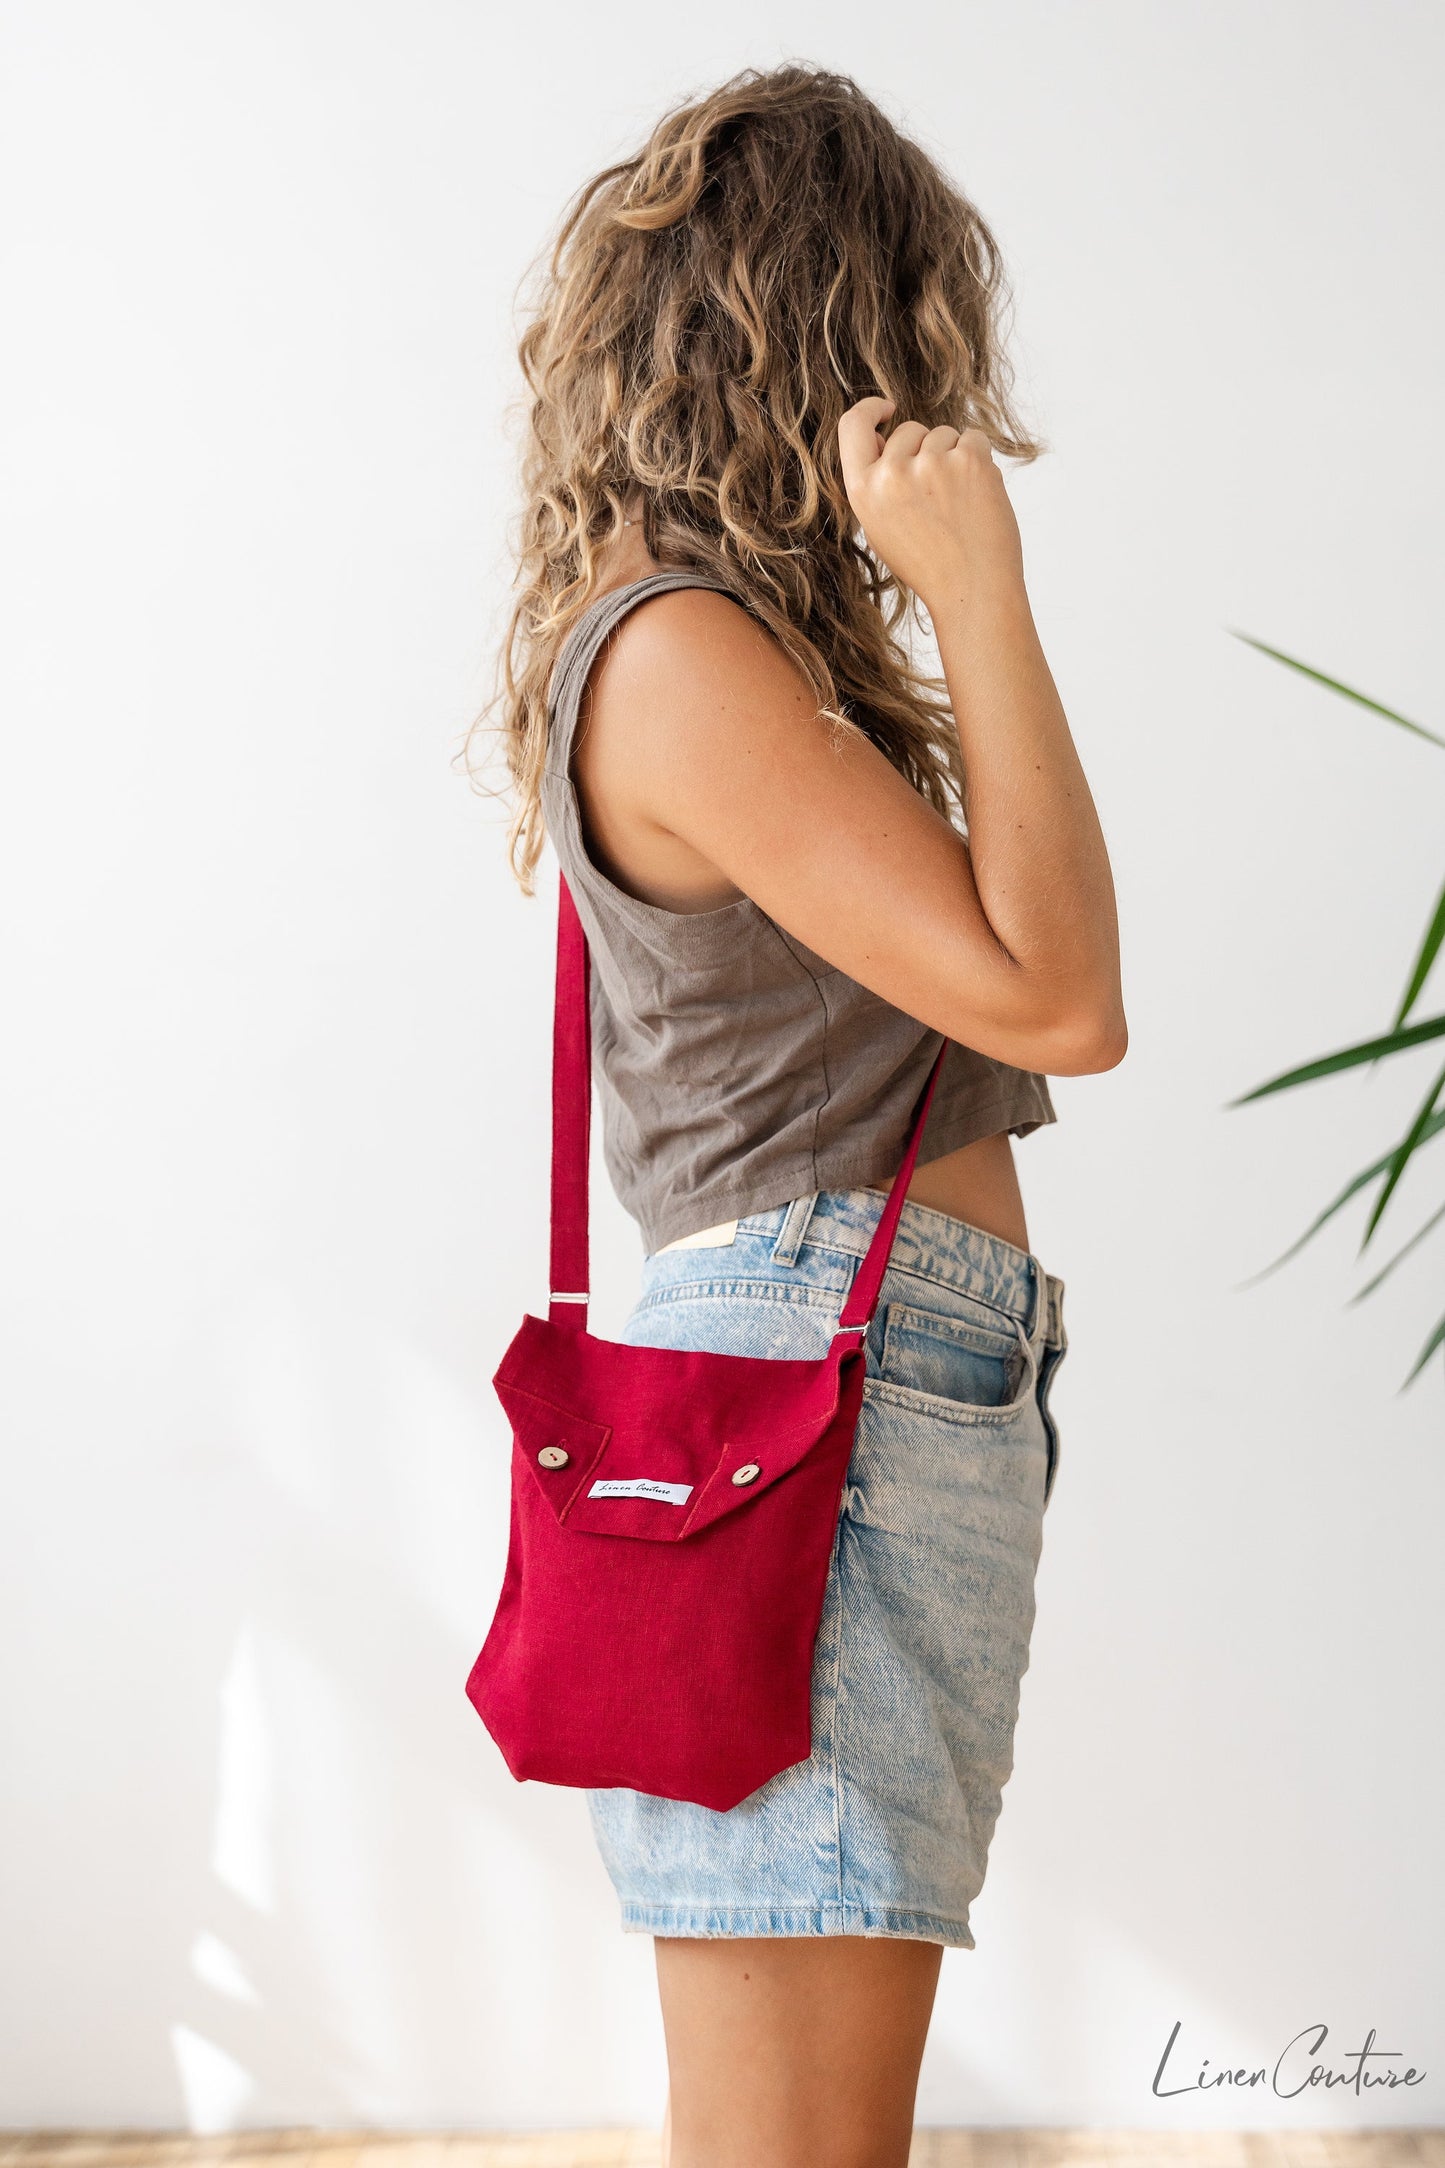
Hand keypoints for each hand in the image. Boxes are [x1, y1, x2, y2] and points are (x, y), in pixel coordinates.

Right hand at [836, 395, 1025, 618]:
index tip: (886, 407)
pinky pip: (973, 438)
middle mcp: (891, 473)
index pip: (852, 426)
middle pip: (908, 430)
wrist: (973, 590)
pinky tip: (977, 496)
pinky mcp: (968, 459)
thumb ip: (876, 481)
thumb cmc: (929, 564)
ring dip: (954, 458)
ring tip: (958, 504)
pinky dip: (979, 460)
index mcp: (863, 491)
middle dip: (925, 450)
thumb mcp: (881, 527)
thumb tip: (880, 432)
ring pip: (943, 434)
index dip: (869, 410)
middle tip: (938, 498)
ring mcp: (931, 463)